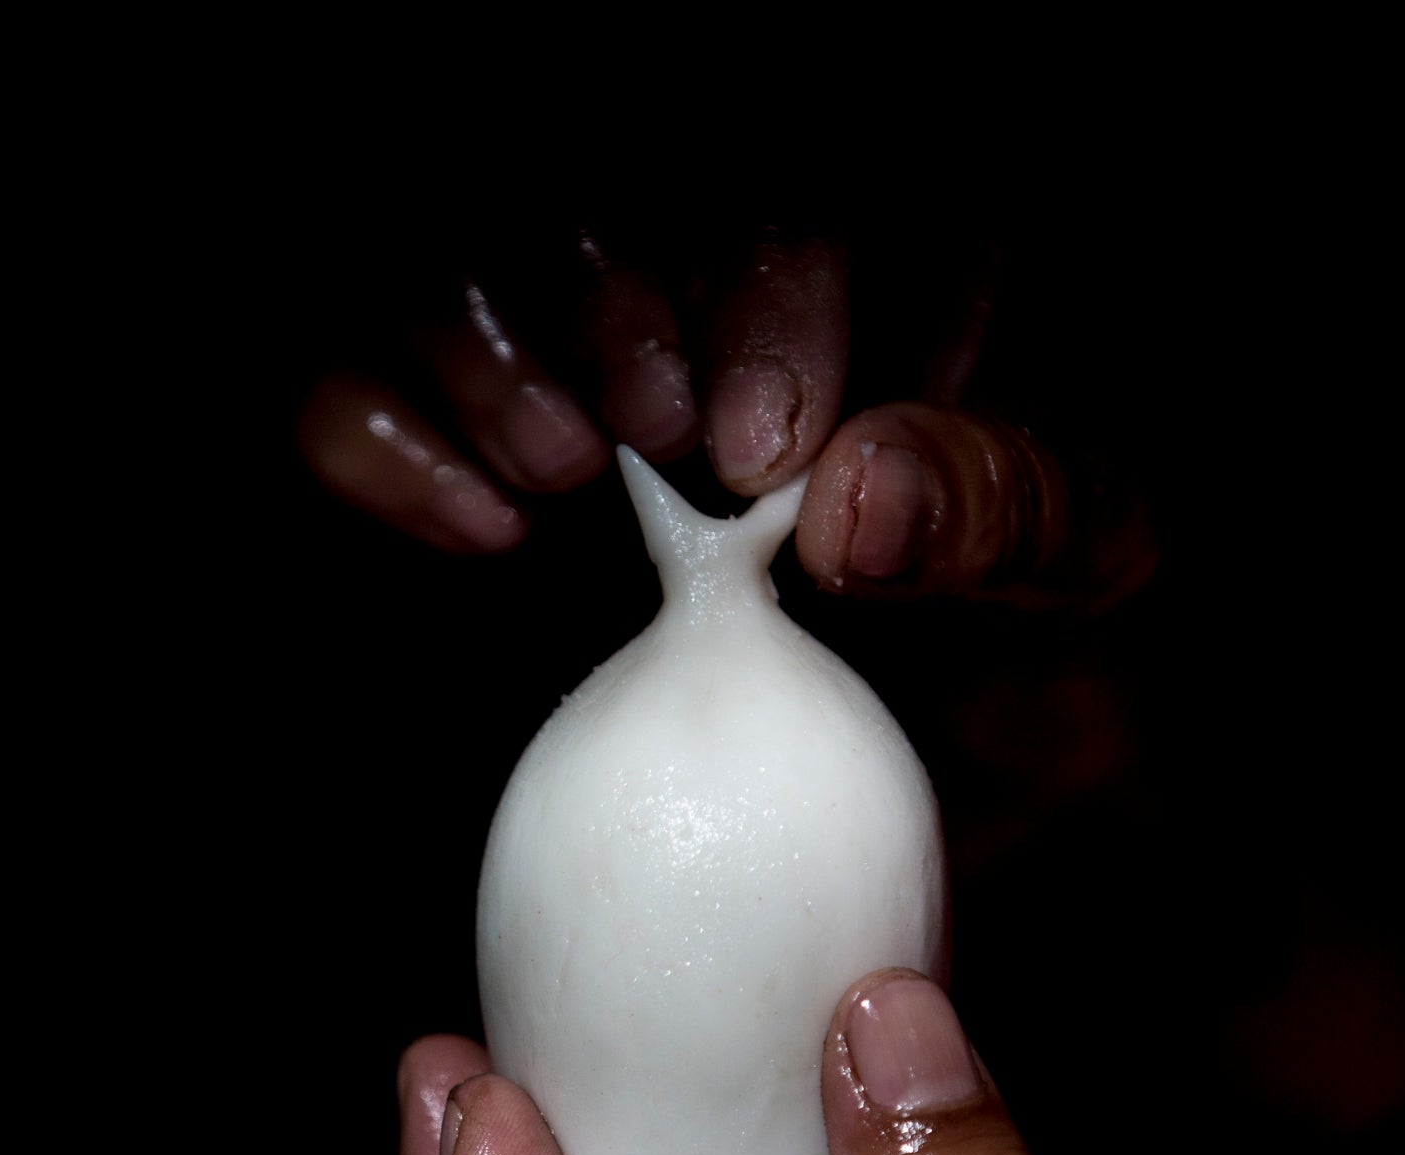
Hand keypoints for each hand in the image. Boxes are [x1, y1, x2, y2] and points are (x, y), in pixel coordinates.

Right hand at [304, 227, 1152, 607]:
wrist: (906, 723)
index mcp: (871, 232)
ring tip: (554, 477)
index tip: (766, 435)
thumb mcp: (1066, 561)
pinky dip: (378, 444)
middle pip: (575, 193)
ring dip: (476, 353)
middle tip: (641, 432)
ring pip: (440, 260)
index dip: (765, 273)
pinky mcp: (439, 429)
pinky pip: (338, 390)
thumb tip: (856, 503)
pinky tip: (482, 530)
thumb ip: (1001, 500)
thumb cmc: (1005, 604)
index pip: (786, 180)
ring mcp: (550, 337)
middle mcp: (687, 255)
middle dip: (595, 295)